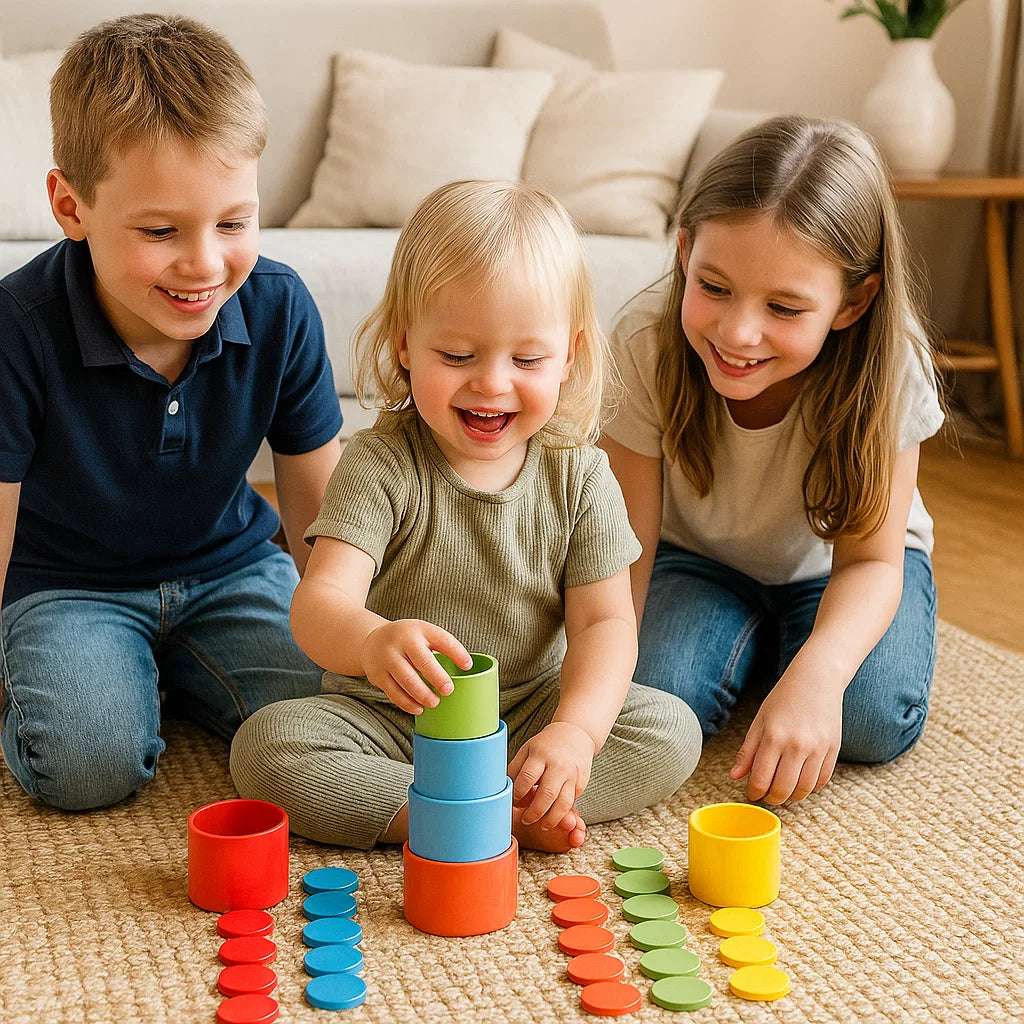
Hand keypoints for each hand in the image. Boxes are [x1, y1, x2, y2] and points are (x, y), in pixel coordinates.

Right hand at [360, 619, 471, 713]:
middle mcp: (402, 642)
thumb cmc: (407, 640)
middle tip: (448, 690)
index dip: (456, 653)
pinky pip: (394, 692)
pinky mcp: (378, 675)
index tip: (467, 666)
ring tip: (434, 702)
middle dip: (437, 678)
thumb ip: (442, 646)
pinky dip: (408, 703)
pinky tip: (419, 708)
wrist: (371, 641)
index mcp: (418, 630)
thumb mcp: (424, 634)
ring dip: (422, 694)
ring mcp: (387, 658)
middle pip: (422, 661)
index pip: (441, 639)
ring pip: (407, 680)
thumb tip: (466, 668)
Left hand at [508, 722, 595, 829]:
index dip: (518, 795)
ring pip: (563, 804)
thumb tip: (506, 792)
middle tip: (526, 820)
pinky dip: (562, 813)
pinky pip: (572, 802)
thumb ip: (516, 770)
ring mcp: (572, 775)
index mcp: (540, 755)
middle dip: (534, 812)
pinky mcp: (581, 783)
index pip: (526, 779)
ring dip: (551, 819)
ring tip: (542, 825)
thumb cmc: (546, 745)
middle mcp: (558, 765)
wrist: (576, 734)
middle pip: (546, 794)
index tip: (515, 801)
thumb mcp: (527, 750)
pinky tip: (553, 816)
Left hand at [730, 666, 843, 803]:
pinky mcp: (833, 750)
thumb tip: (735, 777)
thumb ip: (748, 751)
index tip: (751, 794)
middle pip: (782, 789)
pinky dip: (810, 787)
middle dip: (771, 798)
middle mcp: (797, 745)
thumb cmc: (783, 699)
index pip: (761, 779)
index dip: (754, 792)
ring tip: (783, 791)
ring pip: (803, 789)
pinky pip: (822, 781)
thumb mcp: (760, 721)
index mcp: (773, 737)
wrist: (816, 680)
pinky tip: (800, 782)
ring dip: (791, 797)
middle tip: (766, 796)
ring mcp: (818, 749)